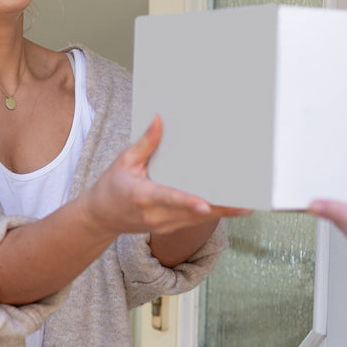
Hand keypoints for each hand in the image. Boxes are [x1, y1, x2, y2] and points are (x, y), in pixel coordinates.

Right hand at [82, 115, 249, 237]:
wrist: (100, 218)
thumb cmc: (110, 187)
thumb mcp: (124, 161)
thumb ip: (145, 143)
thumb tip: (159, 119)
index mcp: (142, 196)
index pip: (169, 199)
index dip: (188, 202)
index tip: (205, 204)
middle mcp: (156, 215)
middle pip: (193, 213)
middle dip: (220, 208)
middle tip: (245, 200)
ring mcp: (164, 225)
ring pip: (198, 220)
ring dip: (222, 212)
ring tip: (246, 202)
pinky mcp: (170, 228)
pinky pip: (195, 221)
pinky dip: (213, 213)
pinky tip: (230, 206)